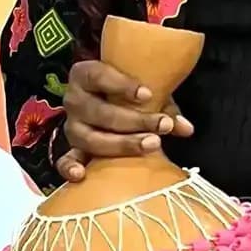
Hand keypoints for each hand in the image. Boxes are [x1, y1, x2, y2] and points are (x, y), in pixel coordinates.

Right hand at [56, 58, 193, 181]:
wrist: (104, 98)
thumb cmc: (125, 92)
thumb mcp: (141, 91)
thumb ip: (162, 106)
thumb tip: (186, 128)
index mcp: (84, 75)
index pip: (99, 76)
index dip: (122, 86)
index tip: (148, 95)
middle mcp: (73, 100)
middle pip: (99, 112)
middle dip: (134, 120)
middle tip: (162, 126)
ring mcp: (71, 126)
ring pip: (90, 138)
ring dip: (122, 144)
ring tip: (151, 145)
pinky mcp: (72, 148)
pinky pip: (65, 160)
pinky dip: (70, 167)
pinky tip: (82, 175)